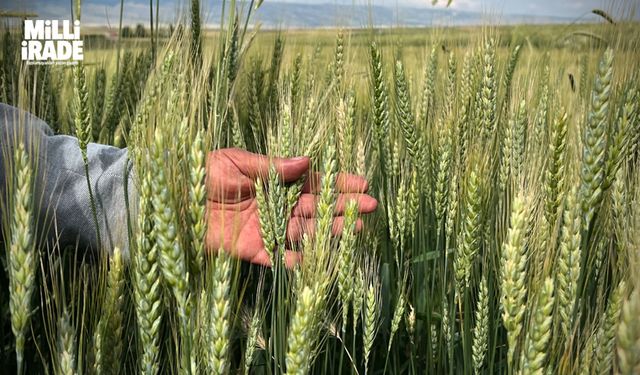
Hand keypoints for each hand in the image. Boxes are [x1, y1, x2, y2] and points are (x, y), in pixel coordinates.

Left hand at [205, 148, 377, 266]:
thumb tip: (307, 161)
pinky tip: (317, 260)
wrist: (168, 202)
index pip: (312, 181)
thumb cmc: (198, 174)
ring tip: (354, 230)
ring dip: (328, 232)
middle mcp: (273, 206)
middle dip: (342, 207)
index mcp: (271, 180)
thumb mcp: (234, 162)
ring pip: (303, 232)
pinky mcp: (250, 249)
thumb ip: (270, 167)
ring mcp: (264, 228)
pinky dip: (296, 260)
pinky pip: (278, 257)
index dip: (337, 182)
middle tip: (370, 207)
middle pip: (314, 208)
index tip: (362, 183)